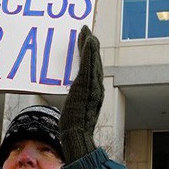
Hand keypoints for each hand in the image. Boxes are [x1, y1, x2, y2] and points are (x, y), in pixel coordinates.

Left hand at [60, 25, 103, 162]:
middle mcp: (96, 88)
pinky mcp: (86, 85)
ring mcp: (92, 86)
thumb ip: (76, 104)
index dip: (91, 57)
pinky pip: (88, 65)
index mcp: (94, 94)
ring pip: (93, 61)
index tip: (86, 45)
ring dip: (90, 45)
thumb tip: (72, 102)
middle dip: (91, 47)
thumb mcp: (75, 113)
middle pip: (95, 63)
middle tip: (86, 32)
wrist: (76, 136)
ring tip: (87, 32)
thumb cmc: (73, 129)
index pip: (93, 71)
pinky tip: (88, 40)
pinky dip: (89, 52)